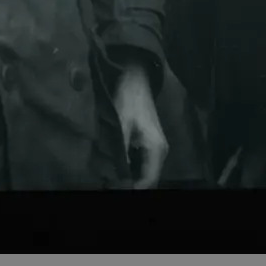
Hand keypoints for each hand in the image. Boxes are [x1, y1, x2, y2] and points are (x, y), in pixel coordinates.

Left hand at [113, 64, 168, 188]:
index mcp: (156, 149)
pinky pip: (137, 164)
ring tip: (106, 167)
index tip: (113, 186)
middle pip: (144, 180)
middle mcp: (158, 153)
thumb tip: (119, 175)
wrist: (135, 78)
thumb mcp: (121, 124)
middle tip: (107, 177)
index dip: (130, 188)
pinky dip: (124, 165)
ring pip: (140, 173)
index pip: (148, 182)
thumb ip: (121, 151)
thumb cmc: (128, 98)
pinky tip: (111, 158)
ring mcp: (153, 149)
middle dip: (125, 181)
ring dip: (124, 174)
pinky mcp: (146, 145)